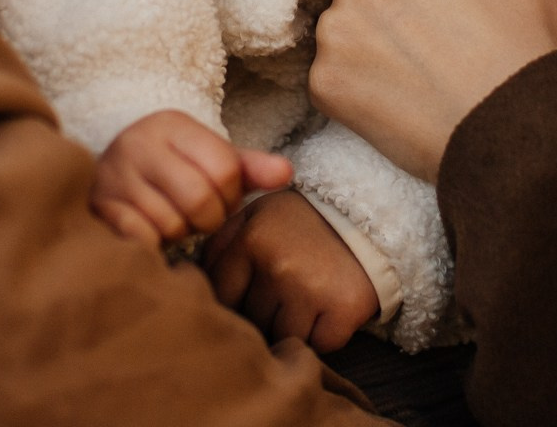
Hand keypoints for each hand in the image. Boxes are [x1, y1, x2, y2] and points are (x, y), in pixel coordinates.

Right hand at [90, 110, 293, 245]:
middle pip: (201, 200)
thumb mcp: (208, 159)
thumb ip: (249, 167)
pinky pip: (142, 240)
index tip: (220, 198)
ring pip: (171, 225)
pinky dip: (153, 245)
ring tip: (169, 218)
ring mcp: (114, 176)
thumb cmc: (169, 170)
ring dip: (178, 233)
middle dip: (208, 219)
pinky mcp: (98, 208)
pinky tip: (149, 231)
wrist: (104, 172)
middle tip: (198, 216)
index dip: (231, 195)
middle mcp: (139, 143)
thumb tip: (287, 173)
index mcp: (172, 125)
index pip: (226, 169)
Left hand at [204, 189, 380, 352]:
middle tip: (286, 290)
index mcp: (249, 240)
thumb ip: (219, 245)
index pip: (221, 299)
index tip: (250, 292)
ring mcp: (310, 290)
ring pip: (283, 338)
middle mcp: (276, 266)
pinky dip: (325, 334)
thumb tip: (188, 283)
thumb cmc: (299, 221)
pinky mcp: (342, 309)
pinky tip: (329, 307)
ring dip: (293, 327)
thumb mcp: (254, 216)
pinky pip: (320, 345)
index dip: (234, 301)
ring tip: (306, 298)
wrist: (369, 212)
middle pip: (251, 323)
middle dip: (264, 314)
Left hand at [309, 0, 556, 181]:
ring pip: (345, 30)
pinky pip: (335, 77)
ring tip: (421, 74)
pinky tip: (404, 100)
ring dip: (372, 47)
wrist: (520, 128)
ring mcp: (335, 32)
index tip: (448, 5)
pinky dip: (362, 89)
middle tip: (434, 41)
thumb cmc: (528, 36)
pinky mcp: (325, 84)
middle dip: (389, 7)